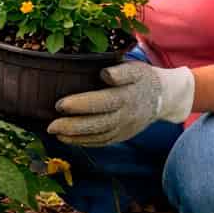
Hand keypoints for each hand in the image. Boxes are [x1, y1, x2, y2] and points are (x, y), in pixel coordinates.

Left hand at [47, 62, 194, 145]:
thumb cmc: (142, 78)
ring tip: (54, 133)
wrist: (163, 98)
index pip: (101, 102)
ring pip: (98, 136)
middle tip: (50, 125)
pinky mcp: (121, 136)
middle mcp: (124, 115)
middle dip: (72, 126)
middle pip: (97, 123)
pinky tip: (67, 139)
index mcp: (126, 96)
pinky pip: (102, 141)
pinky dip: (84, 142)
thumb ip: (121, 72)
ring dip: (75, 137)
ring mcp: (123, 128)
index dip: (80, 104)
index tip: (60, 104)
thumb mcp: (136, 69)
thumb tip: (105, 74)